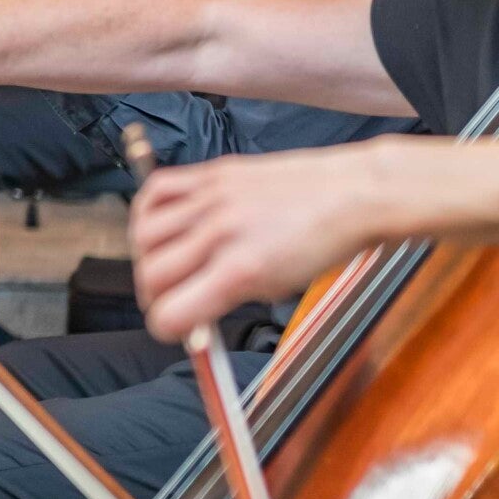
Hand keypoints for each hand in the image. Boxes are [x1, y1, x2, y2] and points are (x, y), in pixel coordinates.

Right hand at [132, 152, 376, 340]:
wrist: (354, 193)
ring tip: (167, 261)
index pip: (171, 312)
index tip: (175, 326)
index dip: (167, 327)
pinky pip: (157, 188)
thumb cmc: (325, 242)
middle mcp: (220, 232)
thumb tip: (193, 315)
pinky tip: (164, 224)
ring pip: (144, 233)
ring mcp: (213, 198)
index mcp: (240, 270)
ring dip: (147, 255)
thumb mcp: (278, 286)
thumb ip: (229, 299)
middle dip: (155, 296)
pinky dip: (148, 210)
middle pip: (151, 275)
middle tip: (172, 297)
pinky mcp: (214, 172)